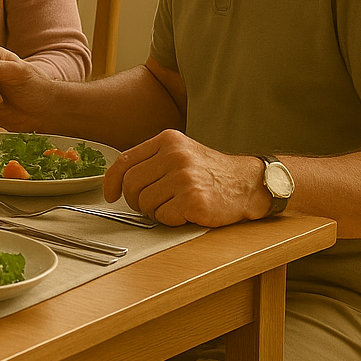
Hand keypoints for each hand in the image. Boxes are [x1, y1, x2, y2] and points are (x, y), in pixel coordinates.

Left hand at [105, 130, 269, 226]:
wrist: (249, 184)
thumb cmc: (211, 172)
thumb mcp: (181, 153)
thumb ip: (152, 161)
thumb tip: (118, 181)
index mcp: (168, 140)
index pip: (125, 161)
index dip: (112, 181)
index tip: (111, 195)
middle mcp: (175, 155)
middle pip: (131, 185)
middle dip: (135, 201)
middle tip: (150, 205)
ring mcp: (185, 177)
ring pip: (145, 203)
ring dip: (155, 211)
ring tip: (174, 206)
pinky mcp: (194, 199)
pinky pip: (163, 216)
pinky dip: (170, 220)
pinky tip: (186, 212)